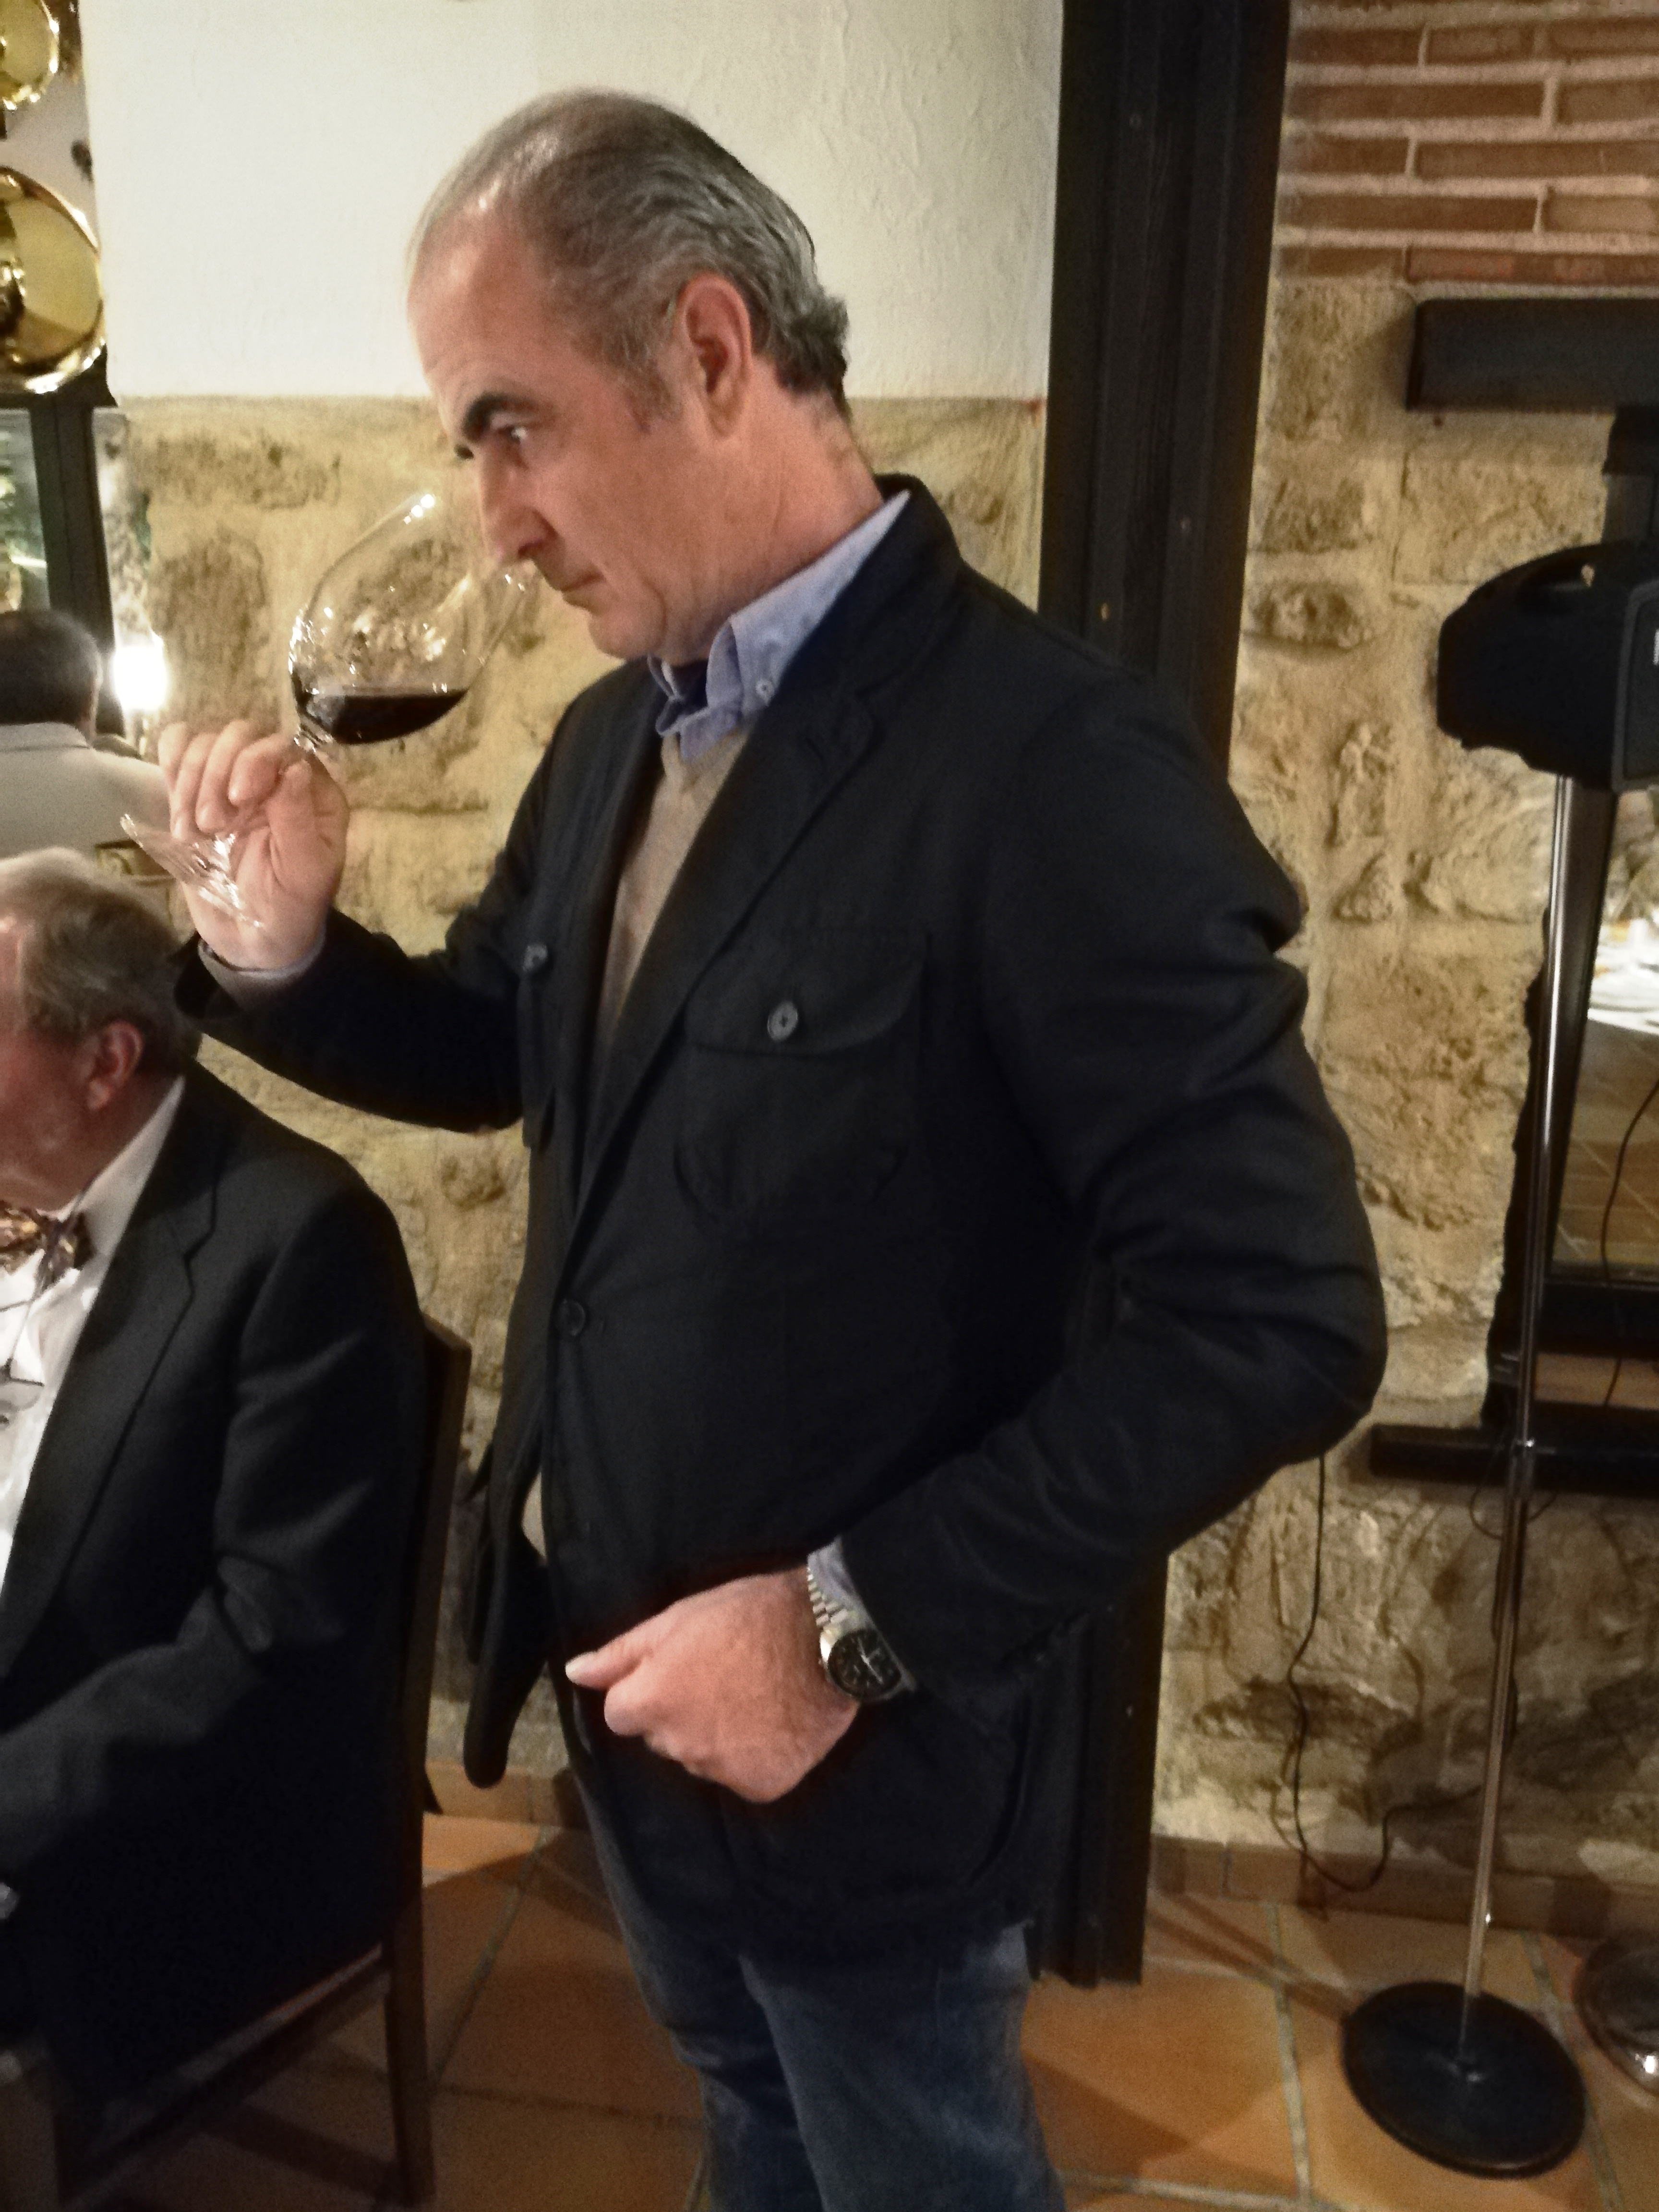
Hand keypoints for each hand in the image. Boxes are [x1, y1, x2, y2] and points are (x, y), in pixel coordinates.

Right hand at [157, 719, 348, 969]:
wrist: (252, 941)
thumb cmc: (290, 909)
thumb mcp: (303, 873)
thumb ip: (298, 820)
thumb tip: (296, 766)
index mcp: (312, 793)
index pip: (284, 744)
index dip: (255, 758)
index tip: (238, 797)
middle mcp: (274, 778)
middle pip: (239, 735)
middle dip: (217, 772)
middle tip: (212, 824)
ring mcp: (232, 782)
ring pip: (204, 743)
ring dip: (191, 783)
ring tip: (194, 834)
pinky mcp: (196, 794)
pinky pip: (177, 754)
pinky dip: (171, 773)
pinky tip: (178, 816)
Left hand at [565, 1568, 857, 1802]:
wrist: (826, 1638)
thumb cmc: (747, 1615)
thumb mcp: (676, 1619)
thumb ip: (620, 1654)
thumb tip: (576, 1674)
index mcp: (652, 1701)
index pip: (620, 1714)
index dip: (647, 1689)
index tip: (680, 1670)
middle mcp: (678, 1744)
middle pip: (661, 1737)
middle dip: (680, 1714)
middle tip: (721, 1678)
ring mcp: (719, 1770)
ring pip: (700, 1757)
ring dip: (715, 1736)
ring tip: (752, 1697)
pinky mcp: (760, 1786)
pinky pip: (740, 1775)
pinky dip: (752, 1756)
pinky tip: (772, 1723)